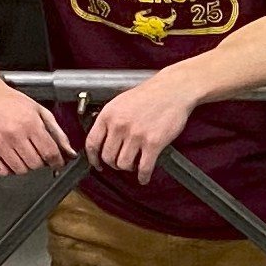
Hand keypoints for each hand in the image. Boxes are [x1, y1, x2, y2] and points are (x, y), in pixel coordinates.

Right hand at [0, 81, 77, 178]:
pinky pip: (3, 172)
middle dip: (41, 161)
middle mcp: (13, 134)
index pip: (50, 153)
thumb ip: (57, 133)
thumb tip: (69, 153)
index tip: (57, 162)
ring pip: (21, 170)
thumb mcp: (40, 111)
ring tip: (21, 151)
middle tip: (36, 151)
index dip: (57, 161)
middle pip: (36, 164)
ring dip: (25, 165)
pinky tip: (10, 157)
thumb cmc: (11, 102)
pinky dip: (9, 169)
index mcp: (30, 122)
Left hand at [87, 72, 203, 182]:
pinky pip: (144, 168)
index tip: (97, 164)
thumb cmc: (151, 93)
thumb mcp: (121, 101)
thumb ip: (110, 119)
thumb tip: (103, 137)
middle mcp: (120, 126)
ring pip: (123, 164)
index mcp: (109, 114)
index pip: (92, 143)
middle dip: (113, 164)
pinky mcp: (153, 143)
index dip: (93, 158)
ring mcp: (136, 135)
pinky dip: (143, 176)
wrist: (174, 89)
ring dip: (129, 168)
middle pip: (108, 157)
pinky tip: (144, 176)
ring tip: (134, 165)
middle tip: (120, 163)